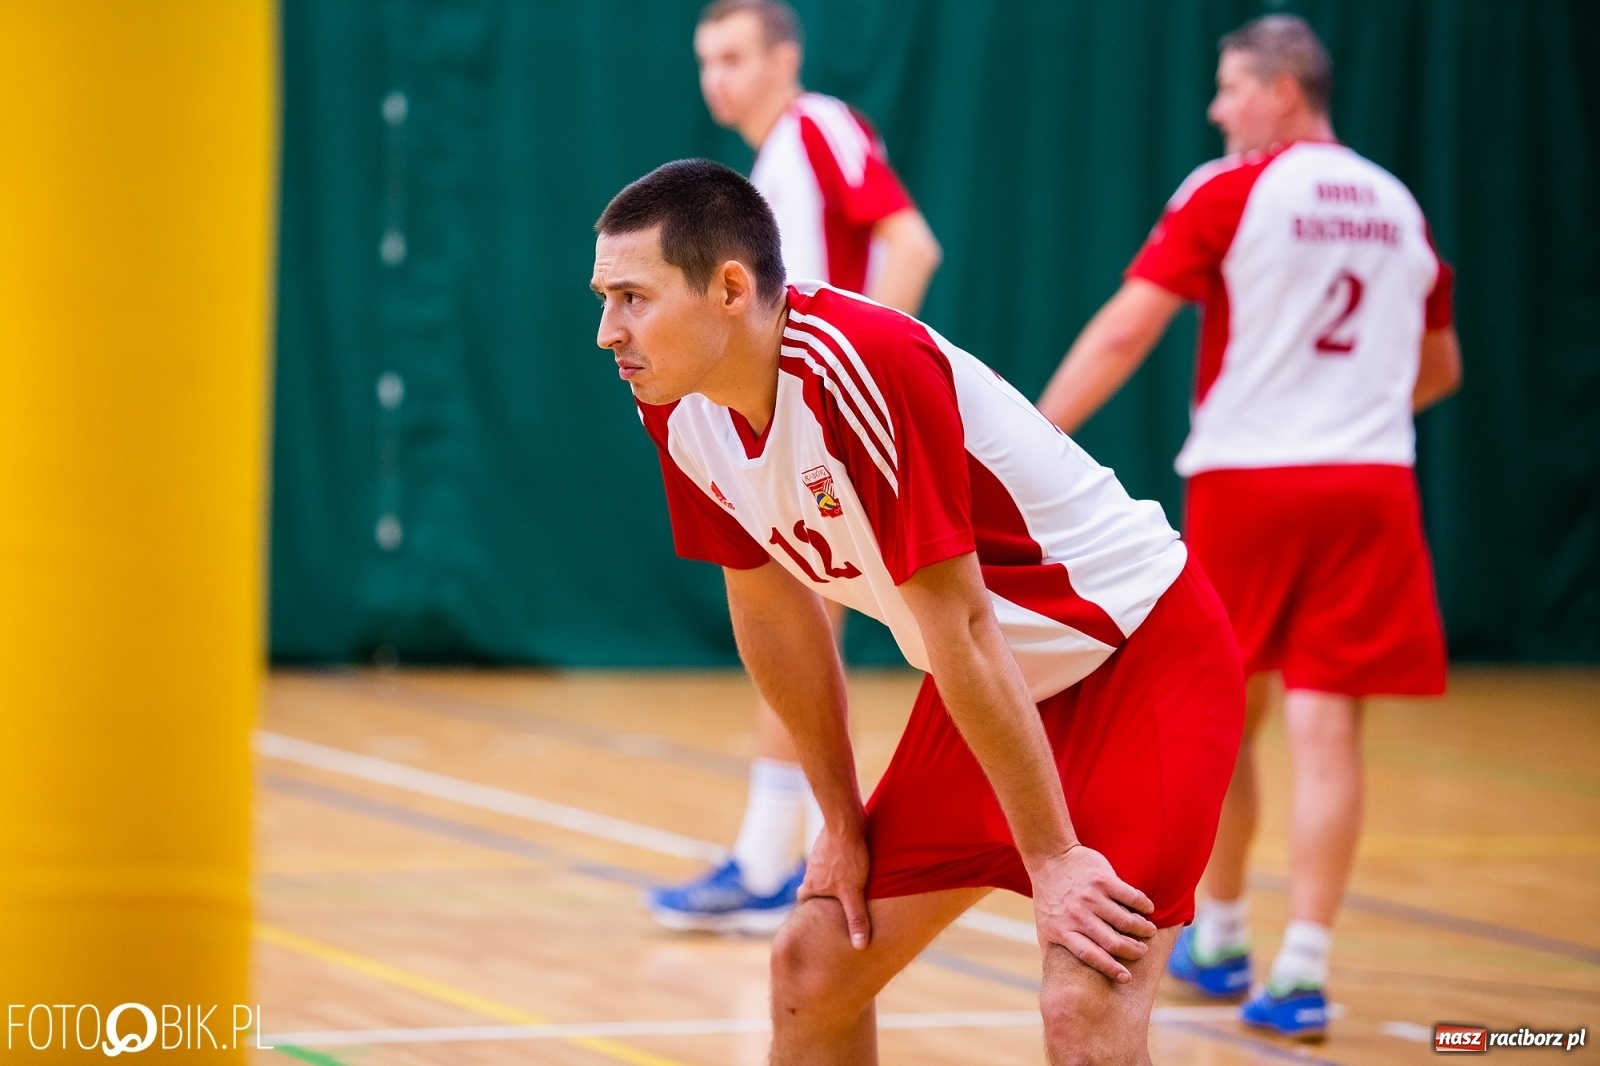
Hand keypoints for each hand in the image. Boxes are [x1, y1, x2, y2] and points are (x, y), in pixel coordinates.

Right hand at [799, 818, 871, 949]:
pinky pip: (832, 854)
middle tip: (832, 900)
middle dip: (820, 892)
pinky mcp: (830, 840)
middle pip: (812, 884)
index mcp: (812, 884)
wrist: (845, 820)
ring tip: (847, 882)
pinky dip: (839, 859)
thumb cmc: (848, 857)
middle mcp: (812, 869)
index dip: (807, 907)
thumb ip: (856, 918)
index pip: (803, 899)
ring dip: (831, 875)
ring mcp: (819, 853)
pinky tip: (853, 860)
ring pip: (822, 869)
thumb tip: (860, 946)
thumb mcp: (854, 892)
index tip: (813, 915)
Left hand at [1031, 844, 1156, 982]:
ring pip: (1125, 921)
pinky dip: (1143, 905)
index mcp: (1062, 930)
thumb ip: (1058, 950)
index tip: (1126, 978)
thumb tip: (1064, 981)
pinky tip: (1148, 909)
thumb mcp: (1045, 926)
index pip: (1089, 955)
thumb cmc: (1050, 897)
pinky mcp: (1102, 879)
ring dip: (1142, 929)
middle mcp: (1077, 915)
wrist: (1049, 858)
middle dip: (1132, 950)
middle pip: (1112, 941)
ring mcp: (1090, 897)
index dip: (1109, 968)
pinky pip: (1130, 896)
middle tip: (1142, 951)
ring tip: (1148, 930)